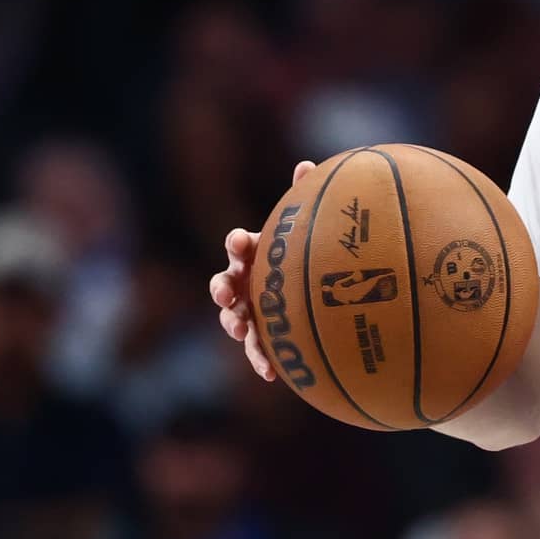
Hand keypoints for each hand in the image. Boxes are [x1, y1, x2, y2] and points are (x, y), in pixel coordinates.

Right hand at [211, 161, 314, 381]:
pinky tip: (272, 374)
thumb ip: (304, 199)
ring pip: (232, 319)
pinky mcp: (262, 337)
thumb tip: (306, 164)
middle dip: (221, 287)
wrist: (318, 293)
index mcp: (255, 255)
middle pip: (224, 283)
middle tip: (226, 292)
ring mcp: (250, 311)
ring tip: (240, 330)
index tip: (242, 239)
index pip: (239, 245)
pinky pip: (258, 351)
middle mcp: (245, 282)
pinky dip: (260, 361)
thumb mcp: (305, 231)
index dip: (238, 242)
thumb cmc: (306, 255)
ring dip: (233, 324)